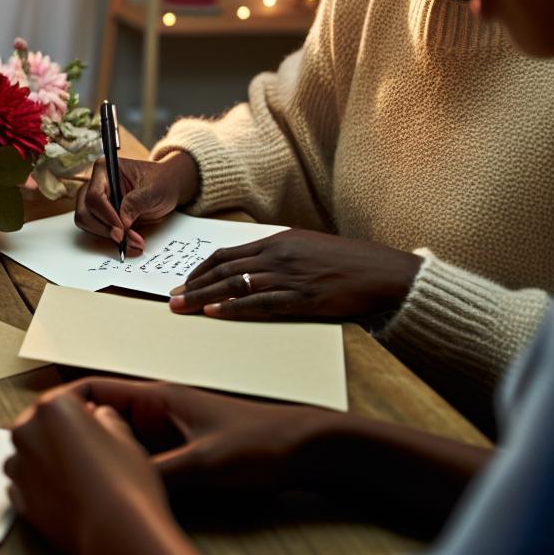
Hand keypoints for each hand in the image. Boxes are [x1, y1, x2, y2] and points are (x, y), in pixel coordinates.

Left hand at [6, 380, 220, 554]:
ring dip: (50, 458)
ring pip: (32, 454)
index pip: (70, 396)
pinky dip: (43, 486)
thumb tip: (99, 417)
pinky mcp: (19, 499)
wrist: (117, 534)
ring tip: (83, 475)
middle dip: (64, 432)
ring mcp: (19, 467)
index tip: (98, 414)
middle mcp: (27, 432)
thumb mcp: (125, 435)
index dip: (89, 405)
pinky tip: (71, 494)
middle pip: (44, 423)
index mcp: (53, 407)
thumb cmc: (126, 484)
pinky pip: (28, 484)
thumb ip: (105, 418)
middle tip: (93, 448)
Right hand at [61, 377, 336, 494]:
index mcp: (158, 396)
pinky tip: (119, 488)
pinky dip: (127, 469)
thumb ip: (157, 472)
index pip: (94, 390)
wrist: (309, 449)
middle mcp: (159, 409)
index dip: (63, 405)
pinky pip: (142, 458)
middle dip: (77, 436)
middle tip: (51, 461)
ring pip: (122, 440)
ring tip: (76, 477)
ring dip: (103, 454)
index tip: (38, 426)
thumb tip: (113, 486)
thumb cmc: (262, 444)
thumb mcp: (204, 463)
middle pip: (102, 418)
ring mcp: (171, 430)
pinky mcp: (184, 451)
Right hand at [74, 151, 198, 252]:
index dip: (106, 215)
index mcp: (105, 169)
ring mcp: (95, 200)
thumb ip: (136, 203)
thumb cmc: (160, 181)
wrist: (166, 187)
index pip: (95, 195)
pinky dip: (110, 237)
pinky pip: (95, 229)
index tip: (121, 230)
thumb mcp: (153, 189)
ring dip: (107, 235)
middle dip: (106, 229)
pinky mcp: (99, 213)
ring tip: (132, 240)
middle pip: (86, 211)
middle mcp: (96, 184)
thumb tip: (123, 222)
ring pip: (87, 222)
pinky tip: (127, 240)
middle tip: (127, 239)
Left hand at [170, 229, 420, 320]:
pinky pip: (260, 303)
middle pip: (224, 269)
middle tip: (171, 298)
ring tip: (181, 307)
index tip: (184, 281)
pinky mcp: (303, 297)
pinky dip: (233, 308)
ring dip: (203, 297)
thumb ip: (277, 256)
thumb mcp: (306, 248)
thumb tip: (249, 268)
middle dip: (193, 284)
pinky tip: (214, 313)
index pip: (227, 253)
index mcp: (277, 241)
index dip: (201, 269)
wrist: (383, 272)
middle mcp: (278, 255)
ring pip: (235, 285)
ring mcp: (289, 276)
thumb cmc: (346, 262)